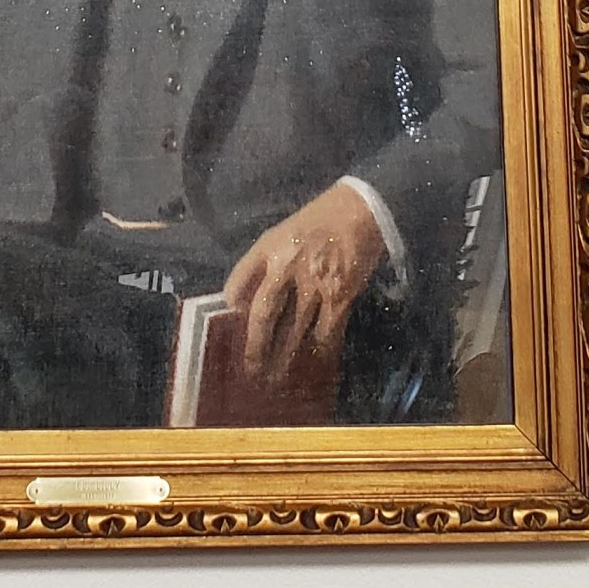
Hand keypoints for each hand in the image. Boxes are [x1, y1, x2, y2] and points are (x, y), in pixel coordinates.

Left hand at [223, 181, 385, 384]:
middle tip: (250, 369)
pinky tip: (312, 362)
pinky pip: (325, 332)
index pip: (240, 279)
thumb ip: (262, 262)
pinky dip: (318, 349)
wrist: (361, 212)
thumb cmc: (318, 222)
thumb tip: (241, 300)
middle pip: (263, 315)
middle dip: (255, 346)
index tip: (227, 323)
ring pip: (293, 330)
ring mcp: (314, 283)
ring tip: (275, 376)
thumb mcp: (282, 233)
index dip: (232, 303)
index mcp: (269, 247)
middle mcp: (287, 266)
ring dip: (283, 357)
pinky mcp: (339, 296)